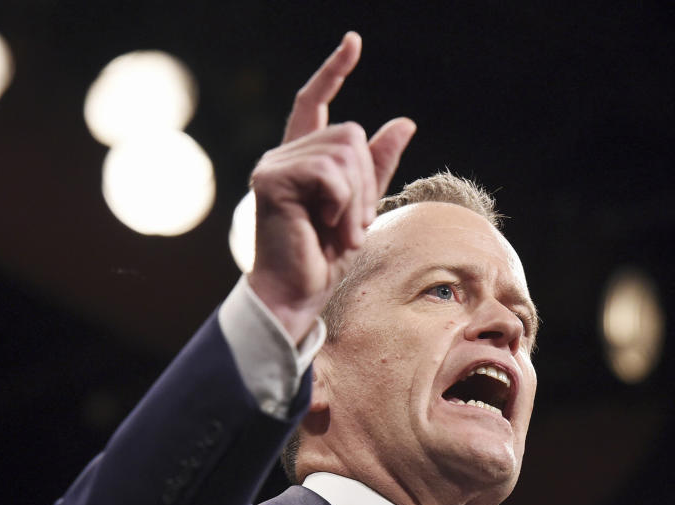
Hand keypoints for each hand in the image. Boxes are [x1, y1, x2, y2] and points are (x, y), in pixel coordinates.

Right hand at [247, 32, 415, 342]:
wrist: (299, 293)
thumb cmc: (325, 257)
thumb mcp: (362, 206)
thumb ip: (378, 166)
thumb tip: (404, 122)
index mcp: (304, 160)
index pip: (316, 103)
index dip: (334, 71)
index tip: (353, 42)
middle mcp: (284, 155)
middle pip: (350, 134)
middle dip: (367, 183)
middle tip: (353, 225)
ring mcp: (274, 165)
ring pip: (344, 153)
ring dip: (356, 200)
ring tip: (342, 233)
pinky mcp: (270, 180)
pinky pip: (329, 173)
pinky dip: (342, 204)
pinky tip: (327, 227)